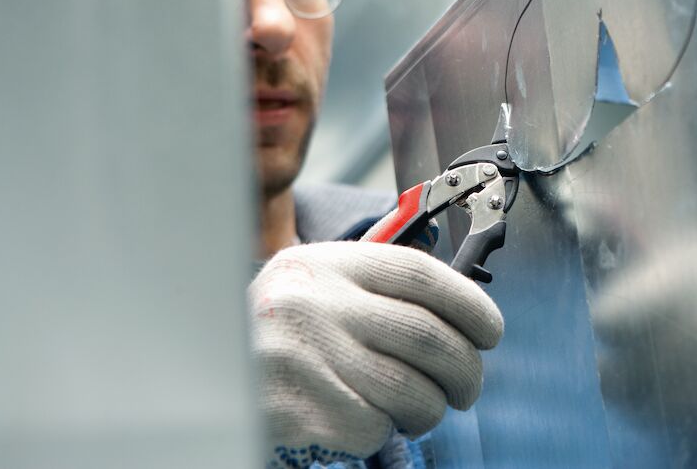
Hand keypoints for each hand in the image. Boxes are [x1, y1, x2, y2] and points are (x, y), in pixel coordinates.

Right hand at [249, 241, 503, 461]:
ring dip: (431, 408)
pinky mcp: (297, 408)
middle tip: (467, 387)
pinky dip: (382, 431)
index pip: (423, 276)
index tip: (490, 333)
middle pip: (428, 337)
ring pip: (411, 391)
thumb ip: (381, 291)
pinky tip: (363, 419)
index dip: (471, 306)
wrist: (206, 367)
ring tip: (421, 408)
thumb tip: (465, 320)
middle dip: (465, 371)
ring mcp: (306, 355)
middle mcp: (319, 303)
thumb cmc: (284, 329)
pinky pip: (373, 427)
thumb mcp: (323, 286)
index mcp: (332, 264)